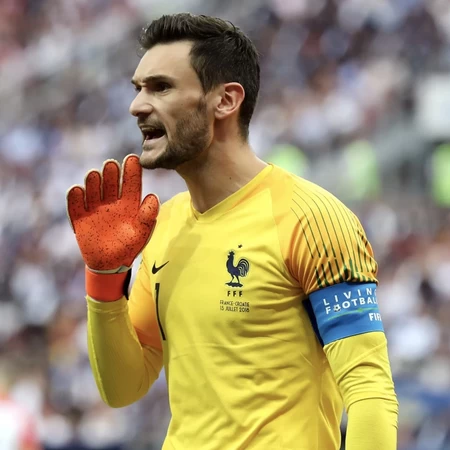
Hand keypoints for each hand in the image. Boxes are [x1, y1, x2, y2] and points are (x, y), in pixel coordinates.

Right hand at [67, 154, 158, 272]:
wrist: (110, 264)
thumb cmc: (129, 246)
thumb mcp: (142, 232)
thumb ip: (148, 215)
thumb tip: (153, 196)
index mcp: (129, 203)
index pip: (131, 183)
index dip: (131, 170)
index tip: (133, 158)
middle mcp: (111, 201)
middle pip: (110, 182)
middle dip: (110, 172)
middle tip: (111, 164)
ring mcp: (95, 208)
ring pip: (92, 188)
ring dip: (93, 181)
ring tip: (95, 176)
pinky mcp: (80, 218)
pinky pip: (75, 204)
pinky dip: (75, 197)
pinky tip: (77, 191)